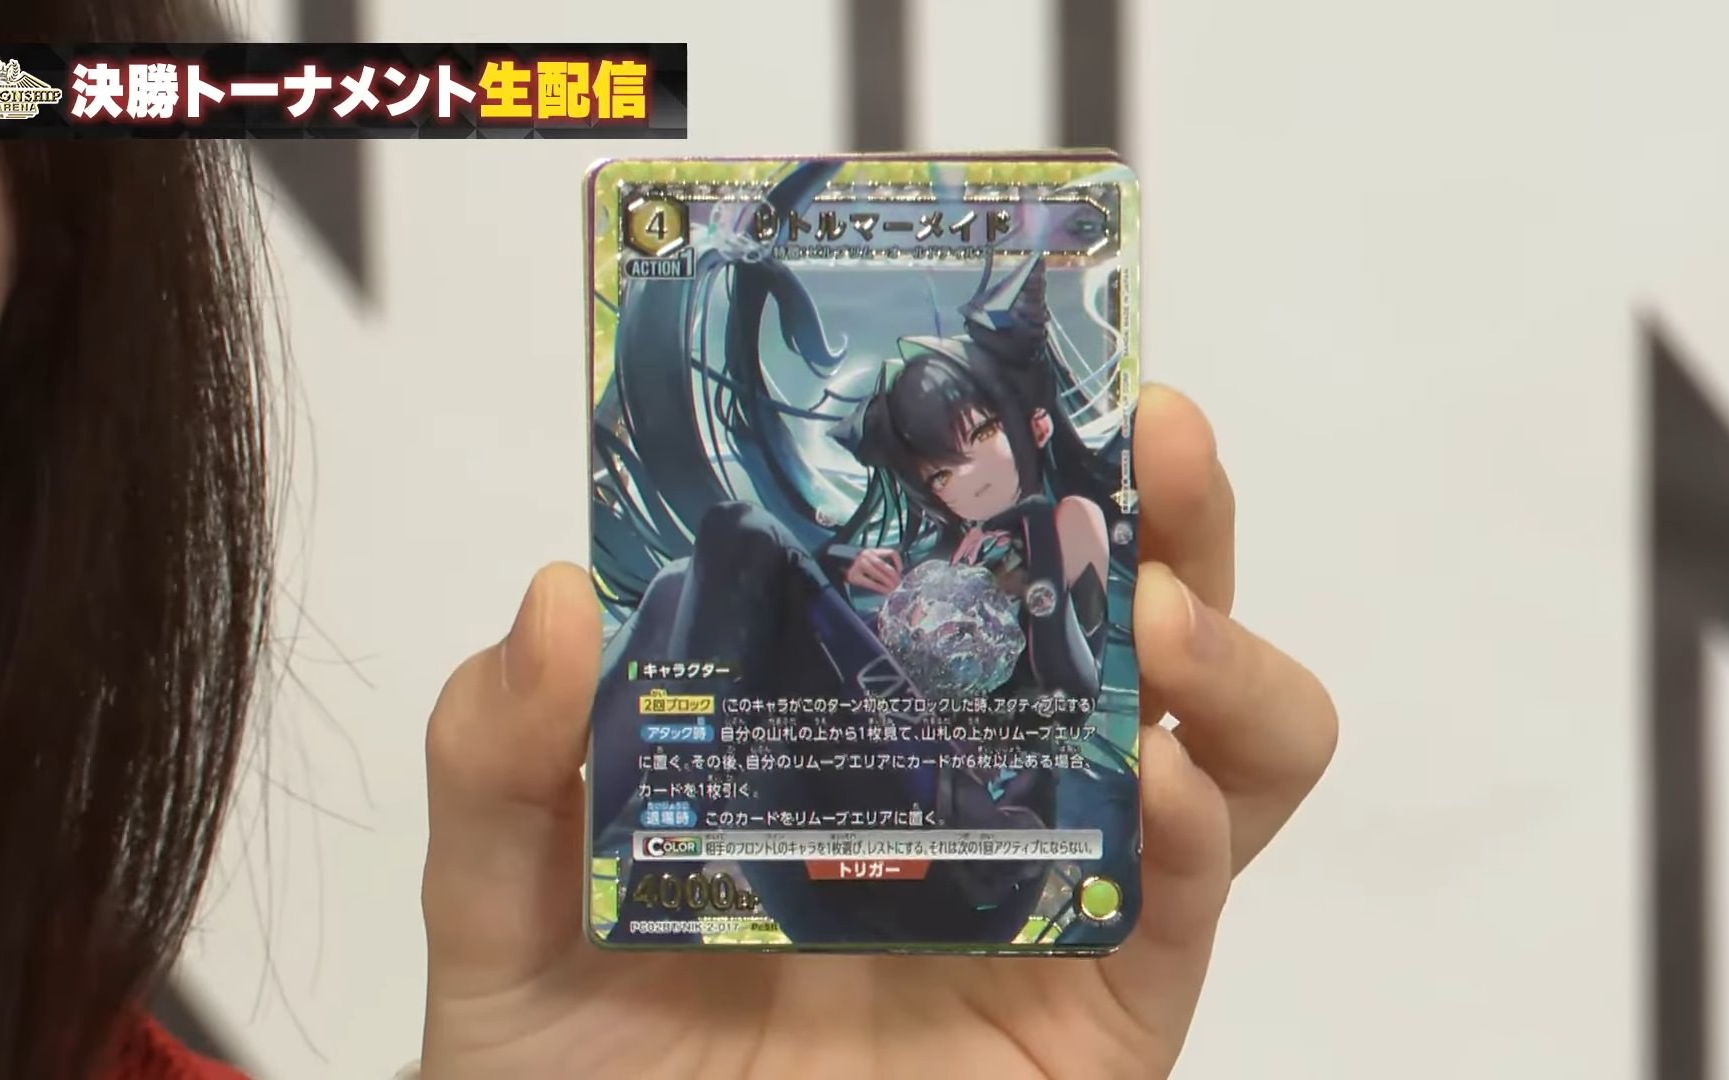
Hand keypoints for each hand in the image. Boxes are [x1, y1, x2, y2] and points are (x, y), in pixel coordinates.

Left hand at [419, 385, 1336, 1078]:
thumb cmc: (574, 1079)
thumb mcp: (498, 907)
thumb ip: (501, 761)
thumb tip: (557, 598)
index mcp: (857, 734)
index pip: (969, 573)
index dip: (1016, 465)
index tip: (1019, 364)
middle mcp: (979, 799)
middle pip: (1128, 628)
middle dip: (1174, 516)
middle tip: (1158, 436)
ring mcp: (1055, 906)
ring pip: (1226, 755)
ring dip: (1230, 660)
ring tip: (1158, 619)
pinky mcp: (1101, 1021)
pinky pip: (1194, 918)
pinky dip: (1202, 837)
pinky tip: (1151, 790)